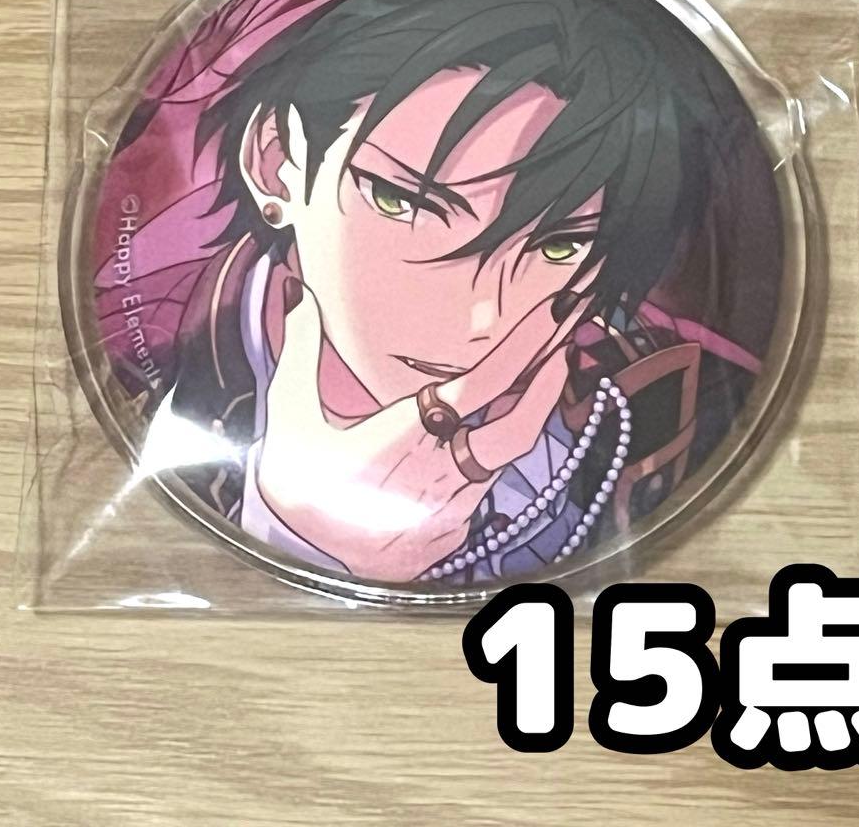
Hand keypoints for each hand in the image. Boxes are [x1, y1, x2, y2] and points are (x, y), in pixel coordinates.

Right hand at [255, 281, 583, 581]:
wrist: (297, 565)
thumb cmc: (295, 487)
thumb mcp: (288, 416)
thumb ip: (299, 351)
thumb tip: (299, 294)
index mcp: (405, 437)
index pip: (483, 385)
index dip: (525, 347)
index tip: (553, 315)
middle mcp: (440, 473)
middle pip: (518, 426)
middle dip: (550, 380)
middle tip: (570, 336)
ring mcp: (452, 508)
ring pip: (504, 455)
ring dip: (522, 413)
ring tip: (541, 370)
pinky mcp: (453, 533)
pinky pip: (484, 484)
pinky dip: (492, 452)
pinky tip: (489, 431)